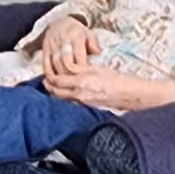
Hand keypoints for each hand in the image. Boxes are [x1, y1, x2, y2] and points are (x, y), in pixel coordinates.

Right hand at [41, 17, 98, 80]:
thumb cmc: (78, 32)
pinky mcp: (44, 50)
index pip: (79, 55)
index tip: (87, 78)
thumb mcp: (89, 34)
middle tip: (77, 85)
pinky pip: (45, 64)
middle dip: (71, 75)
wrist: (59, 23)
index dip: (82, 68)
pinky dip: (49, 74)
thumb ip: (94, 44)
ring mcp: (52, 46)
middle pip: (66, 62)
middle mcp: (63, 41)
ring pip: (55, 64)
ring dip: (61, 77)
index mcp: (76, 36)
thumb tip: (99, 53)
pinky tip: (54, 82)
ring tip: (67, 86)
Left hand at [50, 63, 174, 111]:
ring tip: (53, 88)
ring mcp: (83, 101)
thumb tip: (69, 67)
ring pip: (62, 98)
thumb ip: (81, 69)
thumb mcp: (98, 69)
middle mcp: (80, 92)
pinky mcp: (87, 106)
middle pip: (57, 91)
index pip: (59, 79)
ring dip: (56, 92)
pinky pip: (71, 102)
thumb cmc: (117, 80)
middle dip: (49, 86)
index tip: (47, 73)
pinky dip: (65, 98)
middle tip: (45, 81)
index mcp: (82, 80)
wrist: (129, 94)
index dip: (50, 77)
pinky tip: (66, 94)